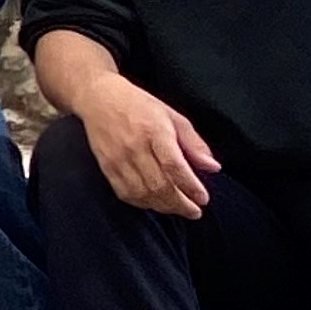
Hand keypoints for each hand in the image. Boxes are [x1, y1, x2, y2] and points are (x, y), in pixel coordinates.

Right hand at [78, 70, 221, 216]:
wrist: (98, 97)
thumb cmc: (138, 105)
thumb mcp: (172, 116)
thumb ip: (194, 143)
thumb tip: (213, 167)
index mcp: (154, 131)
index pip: (174, 166)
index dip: (190, 186)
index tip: (203, 199)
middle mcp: (134, 147)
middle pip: (159, 185)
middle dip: (180, 204)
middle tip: (195, 211)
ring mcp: (118, 158)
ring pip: (143, 193)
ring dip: (163, 206)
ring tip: (177, 208)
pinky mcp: (106, 166)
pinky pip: (125, 193)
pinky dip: (142, 203)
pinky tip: (154, 202)